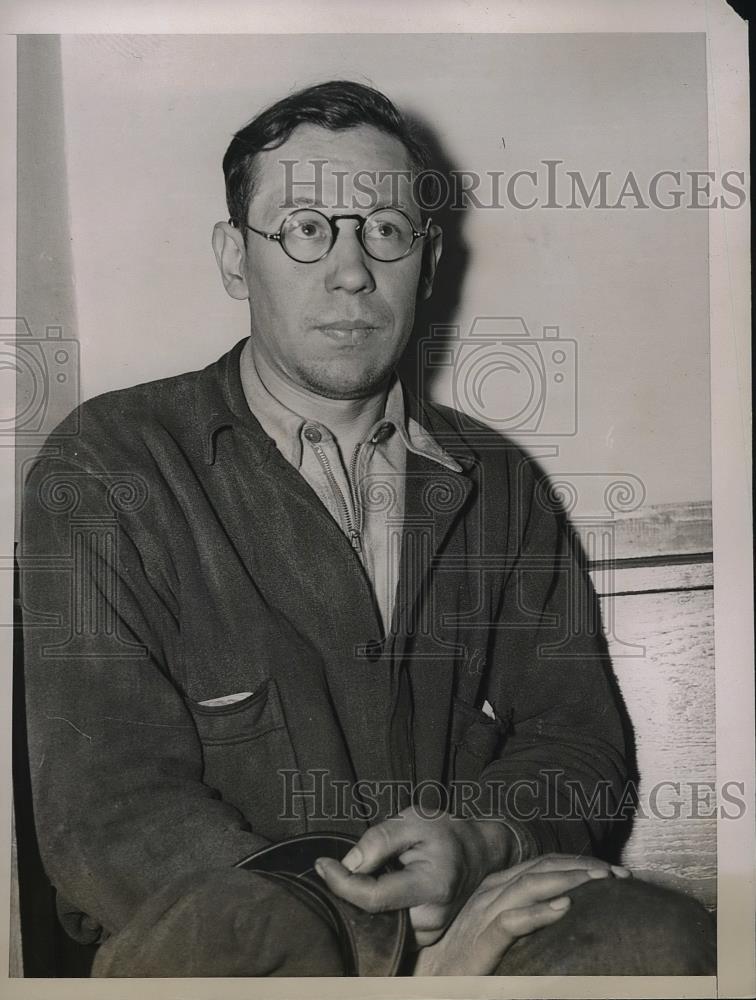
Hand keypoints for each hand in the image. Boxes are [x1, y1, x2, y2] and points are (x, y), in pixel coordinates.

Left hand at [315, 806, 521, 946]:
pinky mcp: (425, 939)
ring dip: (361, 904)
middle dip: (348, 895)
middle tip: (336, 868)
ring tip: (364, 875)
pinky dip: (375, 912)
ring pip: (378, 927)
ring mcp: (430, 934)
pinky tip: (375, 888)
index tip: (321, 864)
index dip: (341, 883)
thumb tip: (347, 864)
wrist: (477, 852)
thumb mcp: (413, 819)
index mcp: (433, 885)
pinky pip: (389, 930)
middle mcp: (433, 918)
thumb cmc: (444, 832)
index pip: (374, 898)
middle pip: (373, 918)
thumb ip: (380, 839)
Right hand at [413, 853, 630, 975]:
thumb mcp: (496, 931)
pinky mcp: (480, 942)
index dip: (578, 863)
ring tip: (599, 882)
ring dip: (568, 881)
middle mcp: (491, 894)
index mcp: (496, 888)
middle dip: (582, 867)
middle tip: (619, 874)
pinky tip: (563, 909)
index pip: (542, 865)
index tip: (612, 872)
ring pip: (529, 887)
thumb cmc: (461, 960)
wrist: (426, 981)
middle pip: (541, 869)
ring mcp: (484, 915)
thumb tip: (562, 910)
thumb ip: (521, 916)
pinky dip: (538, 913)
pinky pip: (511, 922)